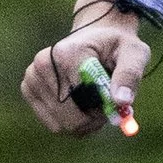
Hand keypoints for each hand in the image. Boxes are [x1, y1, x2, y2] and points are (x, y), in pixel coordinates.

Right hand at [21, 13, 153, 135]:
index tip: (117, 102)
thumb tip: (121, 102)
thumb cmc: (117, 46)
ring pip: (62, 126)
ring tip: (95, 102)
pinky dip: (70, 122)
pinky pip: (53, 124)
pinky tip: (80, 105)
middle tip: (107, 108)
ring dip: (84, 123)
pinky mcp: (27, 89)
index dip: (104, 109)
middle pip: (71, 118)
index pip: (84, 100)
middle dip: (94, 120)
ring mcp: (31, 77)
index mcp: (67, 53)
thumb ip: (129, 76)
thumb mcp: (134, 54)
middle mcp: (43, 64)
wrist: (95, 37)